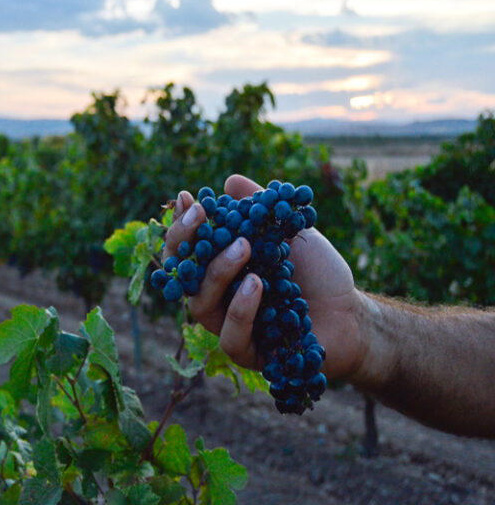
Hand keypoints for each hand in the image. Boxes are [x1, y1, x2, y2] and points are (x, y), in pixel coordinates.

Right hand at [164, 174, 366, 379]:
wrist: (353, 312)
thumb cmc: (318, 273)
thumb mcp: (289, 232)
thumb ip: (260, 209)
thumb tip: (229, 182)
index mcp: (220, 270)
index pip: (187, 249)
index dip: (182, 225)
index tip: (190, 198)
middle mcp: (217, 298)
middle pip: (181, 276)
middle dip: (185, 243)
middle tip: (201, 215)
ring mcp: (229, 326)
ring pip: (200, 305)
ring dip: (217, 272)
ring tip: (243, 246)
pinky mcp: (248, 353)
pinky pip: (230, 336)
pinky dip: (240, 308)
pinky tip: (256, 285)